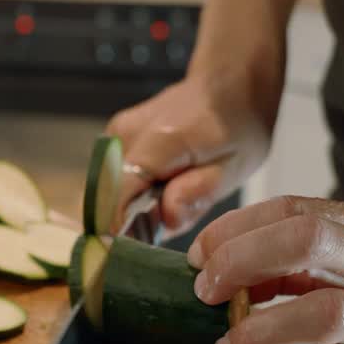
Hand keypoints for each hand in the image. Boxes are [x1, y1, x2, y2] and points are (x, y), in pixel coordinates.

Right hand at [106, 71, 274, 237]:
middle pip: (106, 195)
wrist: (228, 85)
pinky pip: (111, 177)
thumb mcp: (234, 167)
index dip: (115, 229)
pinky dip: (128, 195)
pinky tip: (157, 194)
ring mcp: (116, 132)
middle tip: (156, 240)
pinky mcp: (113, 136)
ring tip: (163, 212)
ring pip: (105, 189)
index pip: (120, 192)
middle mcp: (127, 133)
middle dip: (124, 225)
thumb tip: (166, 218)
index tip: (118, 259)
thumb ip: (199, 193)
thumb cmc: (237, 127)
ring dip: (126, 210)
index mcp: (161, 141)